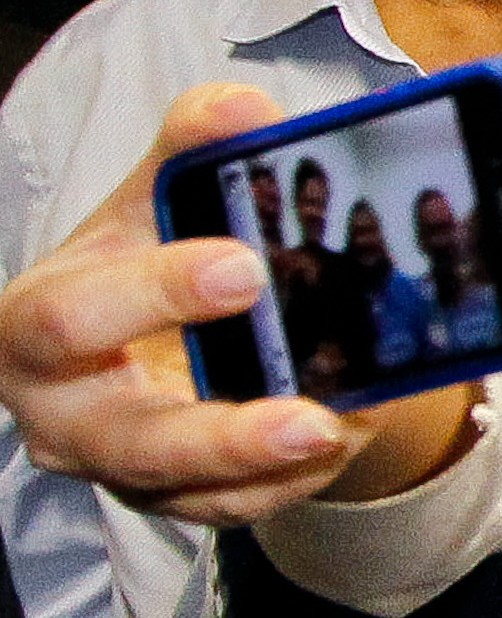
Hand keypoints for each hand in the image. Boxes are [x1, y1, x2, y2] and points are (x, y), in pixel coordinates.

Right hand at [0, 85, 348, 522]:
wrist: (145, 328)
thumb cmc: (138, 258)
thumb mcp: (152, 198)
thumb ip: (188, 147)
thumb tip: (245, 109)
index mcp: (35, 329)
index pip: (69, 322)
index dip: (151, 296)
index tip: (243, 264)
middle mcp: (67, 414)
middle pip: (132, 440)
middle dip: (224, 430)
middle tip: (312, 413)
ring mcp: (122, 468)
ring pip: (192, 492)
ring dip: (276, 469)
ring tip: (344, 434)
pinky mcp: (176, 499)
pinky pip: (237, 507)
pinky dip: (297, 479)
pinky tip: (351, 434)